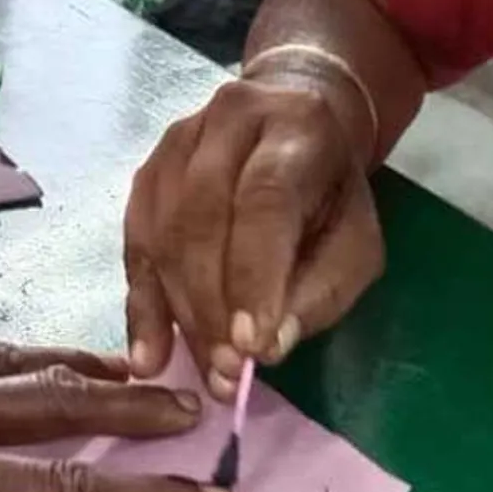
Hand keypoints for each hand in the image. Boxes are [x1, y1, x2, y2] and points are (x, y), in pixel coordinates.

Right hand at [124, 77, 383, 400]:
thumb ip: (322, 291)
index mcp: (295, 126)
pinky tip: (149, 355)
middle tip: (228, 372)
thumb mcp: (357, 241)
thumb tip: (266, 349)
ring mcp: (177, 142)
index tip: (251, 346)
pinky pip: (136, 246)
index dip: (253, 275)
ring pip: (162, 235)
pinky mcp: (147, 172)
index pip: (263, 200)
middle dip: (212, 307)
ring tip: (206, 372)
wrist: (294, 121)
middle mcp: (228, 119)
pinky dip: (143, 305)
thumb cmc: (333, 194)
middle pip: (201, 219)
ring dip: (181, 314)